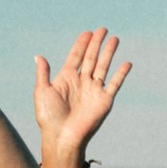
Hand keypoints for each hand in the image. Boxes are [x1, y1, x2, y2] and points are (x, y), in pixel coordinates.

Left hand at [35, 27, 131, 167]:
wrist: (62, 138)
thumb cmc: (49, 117)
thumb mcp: (42, 91)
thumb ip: (43, 73)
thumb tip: (39, 56)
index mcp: (67, 78)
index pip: (76, 56)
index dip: (82, 44)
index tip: (88, 32)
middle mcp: (82, 82)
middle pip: (91, 58)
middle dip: (97, 43)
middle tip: (102, 29)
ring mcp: (94, 91)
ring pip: (103, 66)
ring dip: (109, 53)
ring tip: (115, 39)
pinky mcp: (104, 101)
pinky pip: (115, 84)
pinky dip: (121, 74)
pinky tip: (127, 63)